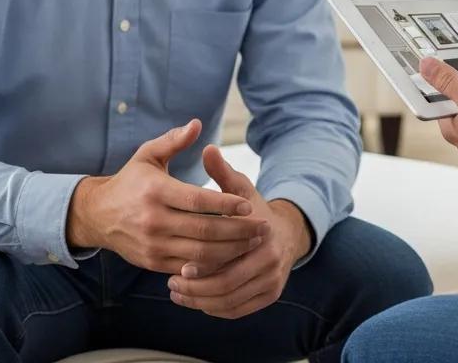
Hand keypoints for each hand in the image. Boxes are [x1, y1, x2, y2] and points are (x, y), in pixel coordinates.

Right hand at [66, 119, 262, 273]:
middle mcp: (154, 221)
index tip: (249, 205)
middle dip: (237, 231)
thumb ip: (174, 140)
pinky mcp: (152, 262)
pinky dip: (211, 265)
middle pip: (203, 230)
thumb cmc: (130, 180)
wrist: (97, 215)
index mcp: (156, 192)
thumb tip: (197, 124)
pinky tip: (231, 257)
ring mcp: (153, 245)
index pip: (198, 201)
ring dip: (230, 250)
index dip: (225, 204)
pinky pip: (187, 267)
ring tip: (253, 242)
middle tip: (262, 227)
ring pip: (198, 253)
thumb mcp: (147, 154)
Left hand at [166, 144, 310, 318]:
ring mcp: (273, 278)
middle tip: (171, 284)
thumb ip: (222, 172)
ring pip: (229, 300)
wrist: (286, 232)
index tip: (177, 266)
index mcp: (262, 230)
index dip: (200, 264)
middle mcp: (271, 257)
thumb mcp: (241, 189)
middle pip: (226, 284)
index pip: (226, 255)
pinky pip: (237, 309)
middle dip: (195, 288)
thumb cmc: (253, 209)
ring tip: (177, 293)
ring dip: (199, 301)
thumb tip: (207, 148)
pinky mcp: (271, 294)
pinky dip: (213, 308)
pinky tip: (195, 300)